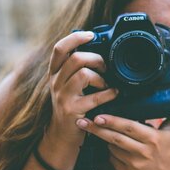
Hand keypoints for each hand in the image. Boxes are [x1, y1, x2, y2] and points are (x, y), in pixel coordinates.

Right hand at [47, 31, 118, 145]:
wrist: (63, 135)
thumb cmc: (73, 105)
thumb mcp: (69, 84)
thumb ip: (78, 68)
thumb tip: (100, 49)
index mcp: (55, 73)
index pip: (59, 48)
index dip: (75, 38)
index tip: (91, 34)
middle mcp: (55, 82)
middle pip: (75, 58)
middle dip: (96, 59)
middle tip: (105, 67)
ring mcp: (62, 97)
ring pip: (83, 74)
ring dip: (101, 77)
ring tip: (106, 84)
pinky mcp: (72, 110)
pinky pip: (96, 96)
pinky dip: (110, 93)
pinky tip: (114, 93)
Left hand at [75, 97, 169, 169]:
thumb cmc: (168, 145)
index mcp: (153, 138)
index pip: (129, 128)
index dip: (113, 122)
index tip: (98, 116)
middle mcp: (143, 153)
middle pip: (115, 139)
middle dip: (97, 129)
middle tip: (81, 121)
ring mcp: (134, 165)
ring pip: (112, 149)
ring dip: (102, 139)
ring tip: (92, 127)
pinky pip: (112, 159)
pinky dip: (108, 151)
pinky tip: (106, 143)